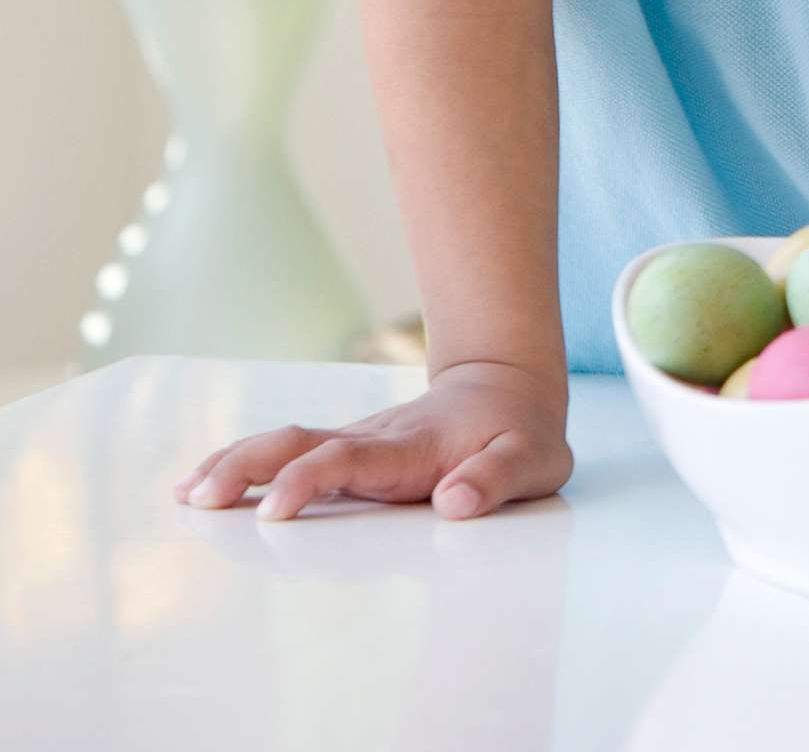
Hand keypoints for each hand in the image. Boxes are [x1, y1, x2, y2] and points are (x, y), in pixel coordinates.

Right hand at [172, 358, 570, 522]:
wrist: (508, 388)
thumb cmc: (520, 433)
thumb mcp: (532, 460)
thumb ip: (496, 479)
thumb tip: (455, 503)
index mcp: (411, 446)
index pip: (350, 459)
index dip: (309, 479)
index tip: (271, 511)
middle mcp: (373, 438)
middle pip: (301, 443)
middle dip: (249, 467)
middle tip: (200, 497)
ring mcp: (356, 440)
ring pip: (287, 443)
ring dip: (236, 463)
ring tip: (185, 492)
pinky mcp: (346, 449)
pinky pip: (289, 453)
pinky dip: (244, 465)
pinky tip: (203, 485)